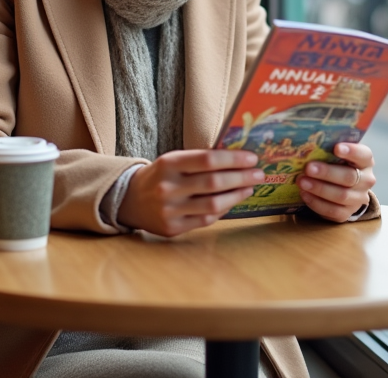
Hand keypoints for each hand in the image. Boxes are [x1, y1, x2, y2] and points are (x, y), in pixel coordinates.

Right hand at [118, 149, 262, 236]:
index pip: (207, 159)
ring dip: (236, 195)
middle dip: (241, 178)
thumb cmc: (160, 175)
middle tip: (258, 174)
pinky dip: (223, 210)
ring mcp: (169, 210)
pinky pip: (205, 220)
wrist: (129, 199)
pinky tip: (232, 201)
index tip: (252, 159)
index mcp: (168, 164)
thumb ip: (200, 160)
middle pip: (213, 182)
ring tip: (249, 188)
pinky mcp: (172, 228)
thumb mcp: (174, 160)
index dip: (233, 159)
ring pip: (212, 204)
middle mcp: (167, 187)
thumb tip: (237, 159)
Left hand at [299, 142, 376, 222]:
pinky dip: (317, 203)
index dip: (351, 151)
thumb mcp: (337, 154)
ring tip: (302, 182)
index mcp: (365, 161)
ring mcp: (358, 198)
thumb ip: (329, 148)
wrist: (341, 188)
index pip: (364, 155)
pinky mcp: (347, 213)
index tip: (336, 148)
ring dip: (319, 189)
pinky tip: (305, 195)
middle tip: (308, 168)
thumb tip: (309, 142)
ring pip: (341, 196)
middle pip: (349, 177)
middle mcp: (366, 180)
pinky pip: (333, 211)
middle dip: (327, 172)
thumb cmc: (336, 164)